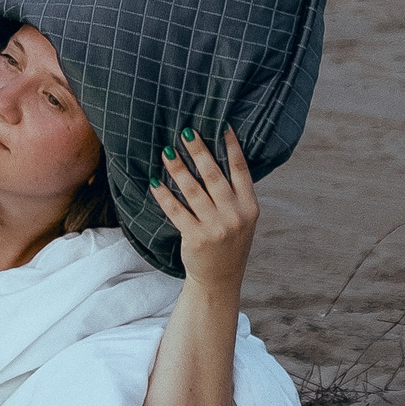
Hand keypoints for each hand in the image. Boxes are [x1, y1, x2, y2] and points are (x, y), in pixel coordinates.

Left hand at [150, 128, 257, 299]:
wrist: (220, 279)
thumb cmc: (229, 243)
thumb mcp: (242, 218)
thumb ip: (235, 194)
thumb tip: (218, 157)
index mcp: (250, 207)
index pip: (241, 170)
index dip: (231, 147)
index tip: (222, 126)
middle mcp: (235, 215)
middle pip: (214, 175)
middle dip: (198, 151)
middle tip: (185, 132)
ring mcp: (216, 227)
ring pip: (193, 190)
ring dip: (178, 168)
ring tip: (167, 152)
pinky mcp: (195, 238)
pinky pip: (176, 211)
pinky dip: (164, 195)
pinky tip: (155, 182)